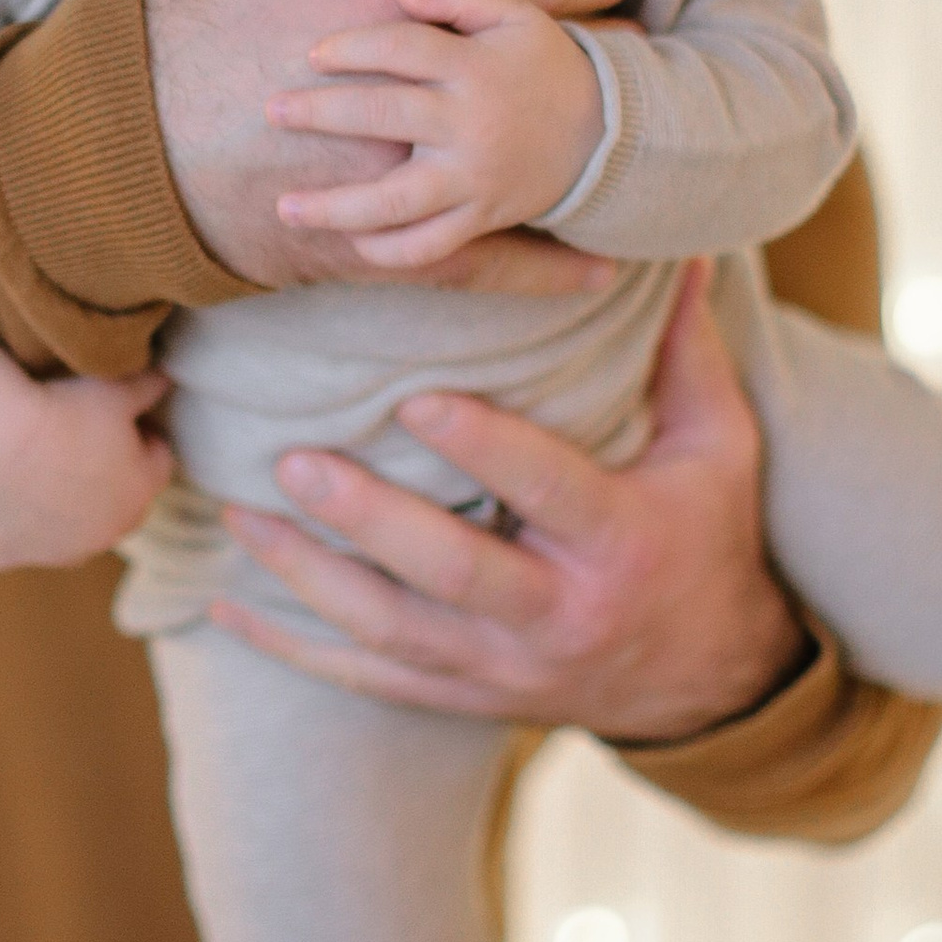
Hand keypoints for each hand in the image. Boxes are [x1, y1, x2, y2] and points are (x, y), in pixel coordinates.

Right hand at [0, 339, 172, 569]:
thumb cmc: (64, 410)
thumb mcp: (117, 388)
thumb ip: (150, 386)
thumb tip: (165, 378)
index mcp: (140, 495)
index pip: (155, 462)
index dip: (138, 435)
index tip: (116, 417)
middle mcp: (105, 535)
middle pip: (115, 505)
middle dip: (106, 479)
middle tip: (77, 441)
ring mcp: (56, 552)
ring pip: (67, 532)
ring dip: (62, 509)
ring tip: (40, 465)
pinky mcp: (10, 554)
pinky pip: (14, 543)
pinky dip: (12, 525)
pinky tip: (4, 496)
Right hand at [143, 0, 638, 292]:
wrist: (108, 136)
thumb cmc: (179, 0)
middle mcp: (408, 95)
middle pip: (547, 75)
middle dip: (605, 61)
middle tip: (644, 50)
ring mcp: (394, 179)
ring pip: (527, 170)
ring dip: (586, 153)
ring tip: (632, 136)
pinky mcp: (374, 246)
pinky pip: (480, 262)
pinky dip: (545, 267)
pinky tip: (600, 264)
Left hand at [212, 265, 808, 740]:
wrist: (708, 680)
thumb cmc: (704, 537)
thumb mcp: (717, 447)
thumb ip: (685, 353)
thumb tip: (681, 246)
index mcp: (619, 542)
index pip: (547, 489)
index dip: (484, 448)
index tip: (415, 398)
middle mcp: (557, 614)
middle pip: (452, 571)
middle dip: (368, 520)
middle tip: (294, 461)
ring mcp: (503, 665)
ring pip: (393, 630)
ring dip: (308, 578)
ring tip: (240, 515)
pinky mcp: (465, 695)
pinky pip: (369, 679)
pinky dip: (295, 649)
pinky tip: (224, 609)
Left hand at [264, 0, 606, 266]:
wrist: (604, 134)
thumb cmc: (541, 64)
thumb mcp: (517, 13)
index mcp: (473, 66)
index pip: (402, 47)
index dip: (353, 47)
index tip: (311, 54)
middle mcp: (469, 123)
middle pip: (385, 115)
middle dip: (322, 113)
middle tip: (272, 110)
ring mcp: (473, 176)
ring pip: (397, 199)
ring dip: (337, 207)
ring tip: (284, 206)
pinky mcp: (480, 216)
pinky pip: (430, 244)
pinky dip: (390, 248)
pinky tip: (348, 241)